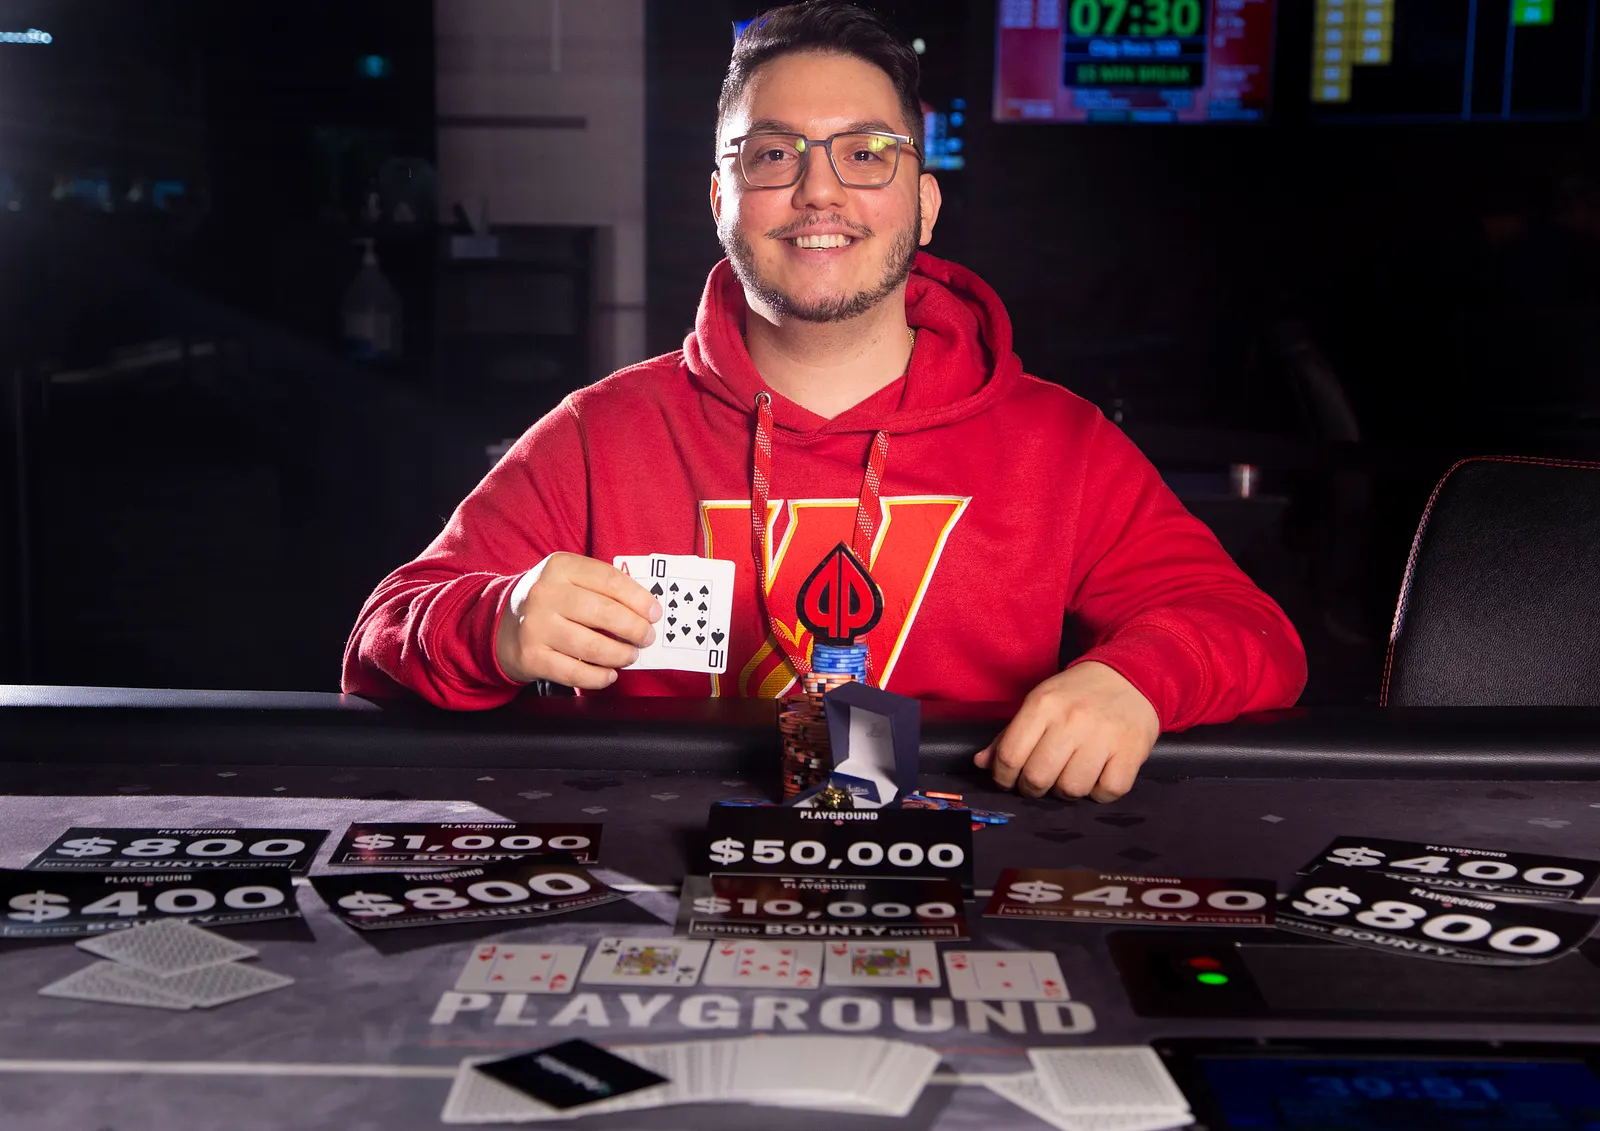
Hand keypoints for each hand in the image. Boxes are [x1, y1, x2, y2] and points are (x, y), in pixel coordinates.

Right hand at [495, 553, 661, 688]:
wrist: (501, 625)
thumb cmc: (549, 602)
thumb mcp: (569, 579)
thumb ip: (602, 588)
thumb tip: (646, 609)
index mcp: (560, 566)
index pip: (610, 580)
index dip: (639, 599)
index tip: (654, 613)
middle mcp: (545, 593)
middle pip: (603, 612)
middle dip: (634, 628)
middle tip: (646, 637)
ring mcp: (535, 626)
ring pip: (592, 646)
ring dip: (620, 655)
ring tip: (629, 655)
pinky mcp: (531, 656)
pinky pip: (574, 672)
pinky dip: (599, 677)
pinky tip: (609, 675)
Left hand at [974, 661, 1159, 801]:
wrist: (1130, 675)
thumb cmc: (1078, 693)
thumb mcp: (1040, 702)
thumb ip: (1009, 734)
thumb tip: (981, 763)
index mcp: (1043, 704)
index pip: (1010, 755)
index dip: (1003, 777)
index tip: (1008, 780)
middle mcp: (1071, 720)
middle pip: (1038, 777)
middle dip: (1032, 788)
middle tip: (1039, 782)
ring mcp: (1104, 736)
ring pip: (1071, 789)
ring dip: (1066, 791)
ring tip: (1069, 775)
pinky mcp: (1132, 750)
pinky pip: (1107, 791)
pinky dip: (1099, 792)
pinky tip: (1097, 776)